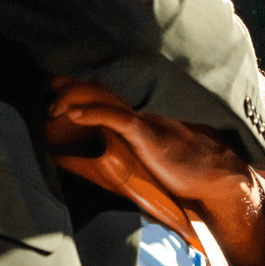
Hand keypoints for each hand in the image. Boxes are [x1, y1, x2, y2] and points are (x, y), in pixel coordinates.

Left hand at [48, 78, 264, 265]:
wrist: (219, 177)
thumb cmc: (190, 172)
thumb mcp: (155, 158)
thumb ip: (136, 152)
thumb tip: (113, 160)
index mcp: (140, 118)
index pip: (104, 95)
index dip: (78, 89)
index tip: (54, 90)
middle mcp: (140, 113)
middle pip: (99, 89)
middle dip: (69, 88)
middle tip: (45, 93)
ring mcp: (144, 121)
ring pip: (103, 98)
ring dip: (73, 99)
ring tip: (50, 106)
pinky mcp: (148, 134)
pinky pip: (116, 117)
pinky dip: (92, 113)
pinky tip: (73, 115)